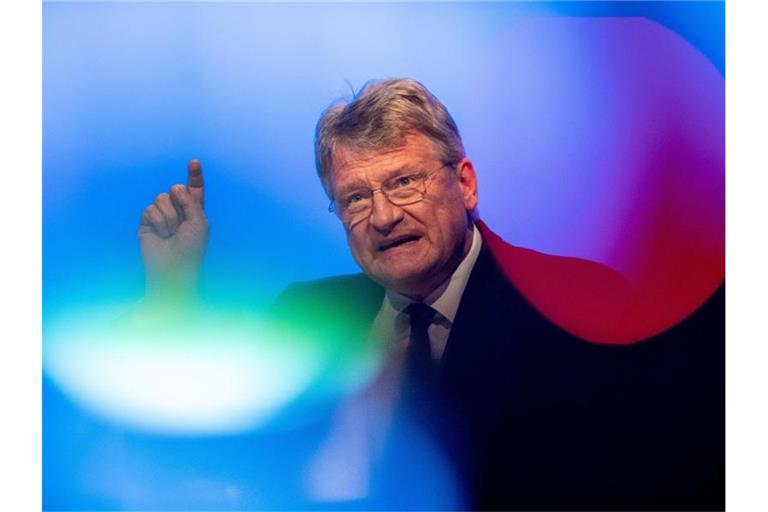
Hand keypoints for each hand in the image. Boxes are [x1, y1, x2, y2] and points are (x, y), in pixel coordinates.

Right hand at [138, 160, 208, 298]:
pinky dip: (157, 222)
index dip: (194, 175)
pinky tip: (160, 235)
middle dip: (180, 204)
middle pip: (176, 188)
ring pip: (162, 197)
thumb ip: (191, 201)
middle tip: (182, 225)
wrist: (173, 268)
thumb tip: (174, 188)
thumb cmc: (191, 249)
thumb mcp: (199, 222)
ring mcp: (161, 215)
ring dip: (169, 217)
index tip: (194, 162)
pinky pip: (150, 209)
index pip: (194, 189)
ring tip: (171, 234)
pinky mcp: (147, 221)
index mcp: (194, 210)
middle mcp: (178, 210)